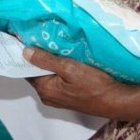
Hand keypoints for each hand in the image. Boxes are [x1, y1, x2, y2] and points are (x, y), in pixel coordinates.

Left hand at [22, 47, 139, 121]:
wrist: (116, 101)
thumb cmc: (94, 85)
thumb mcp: (70, 68)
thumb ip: (46, 60)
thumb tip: (24, 52)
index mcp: (44, 89)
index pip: (25, 70)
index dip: (24, 56)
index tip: (23, 39)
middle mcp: (47, 96)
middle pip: (36, 73)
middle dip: (36, 58)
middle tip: (39, 38)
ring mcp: (58, 98)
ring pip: (47, 76)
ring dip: (48, 63)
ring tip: (52, 45)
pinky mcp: (68, 97)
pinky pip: (56, 80)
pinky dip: (57, 70)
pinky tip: (64, 59)